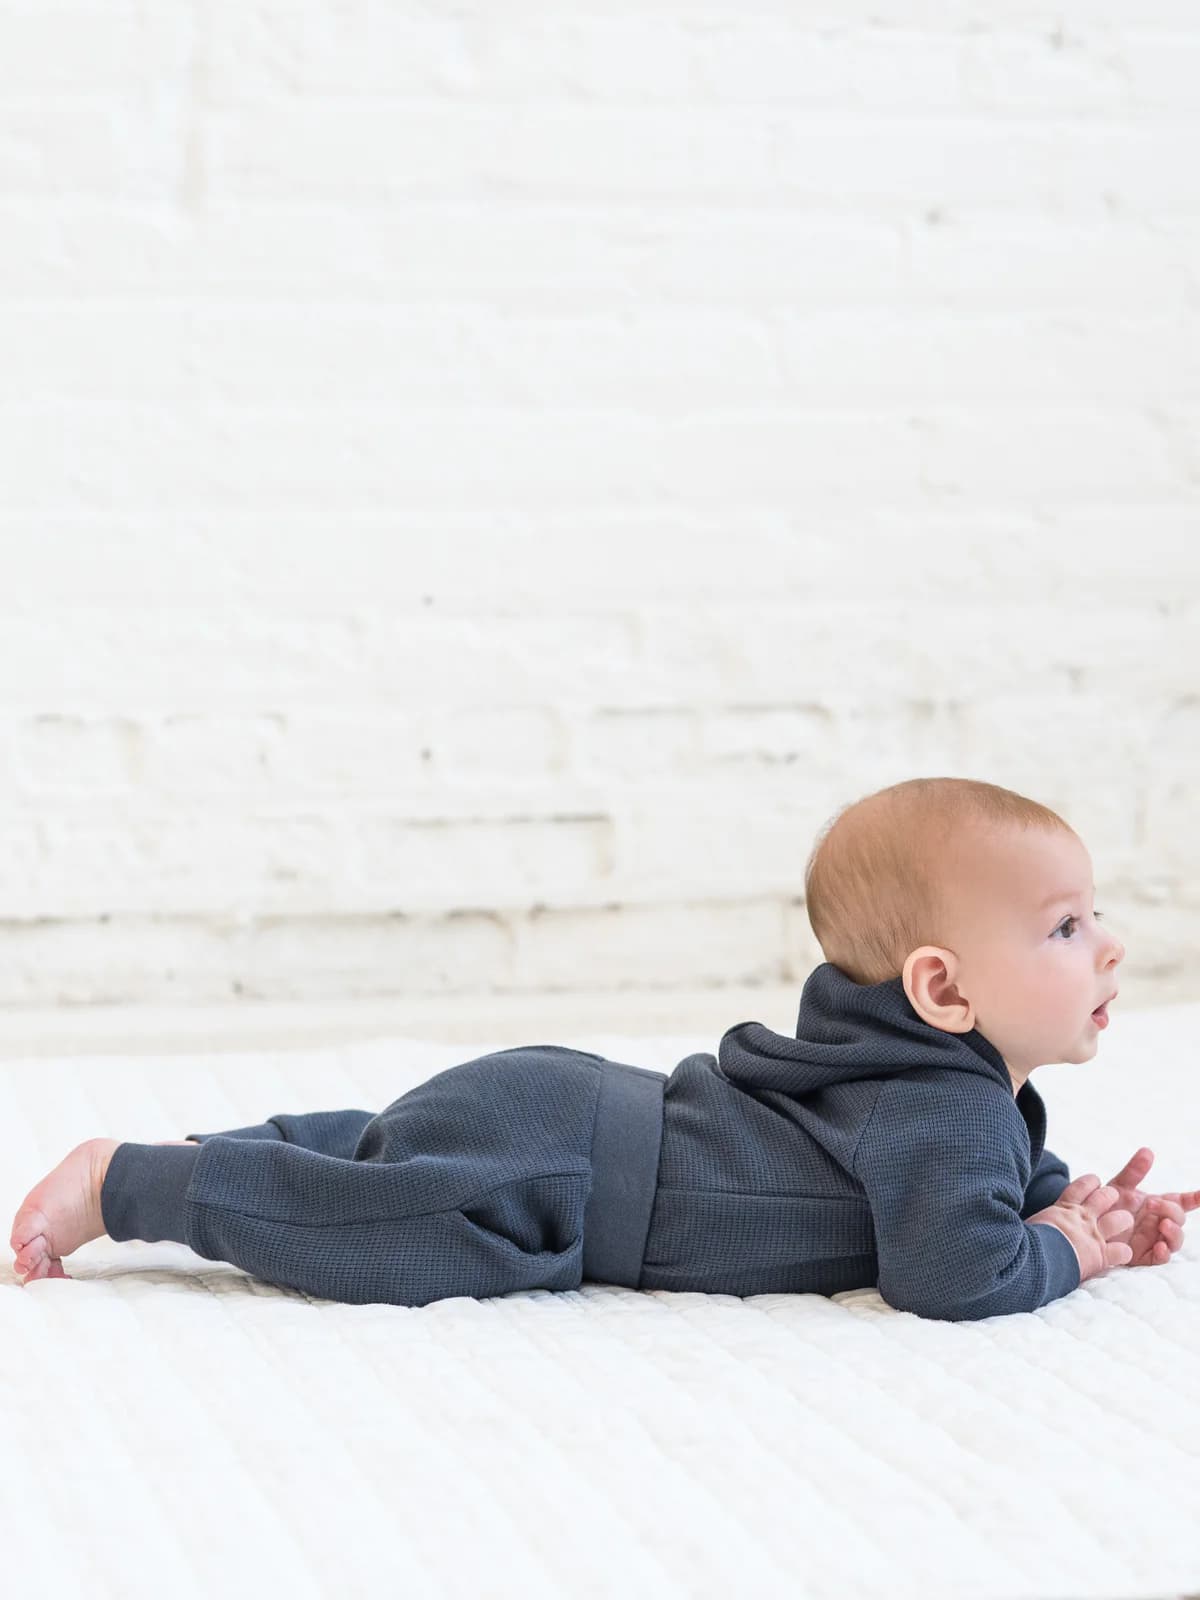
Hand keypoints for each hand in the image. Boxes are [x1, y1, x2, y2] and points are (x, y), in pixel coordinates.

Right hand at [1026, 1174, 1133, 1282]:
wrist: (1035, 1261)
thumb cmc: (1025, 1243)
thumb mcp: (1029, 1223)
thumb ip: (1037, 1219)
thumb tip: (1017, 1213)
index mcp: (1063, 1207)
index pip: (1082, 1186)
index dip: (1091, 1182)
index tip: (1094, 1182)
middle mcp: (1082, 1218)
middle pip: (1105, 1197)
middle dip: (1111, 1197)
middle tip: (1112, 1200)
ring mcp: (1094, 1235)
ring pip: (1120, 1219)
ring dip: (1123, 1220)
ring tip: (1124, 1221)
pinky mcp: (1101, 1255)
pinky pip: (1122, 1251)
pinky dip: (1123, 1253)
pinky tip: (1120, 1254)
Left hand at [1101, 1147, 1199, 1267]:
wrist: (1086, 1225)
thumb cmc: (1106, 1205)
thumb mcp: (1119, 1186)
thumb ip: (1134, 1171)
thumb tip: (1147, 1150)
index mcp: (1157, 1206)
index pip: (1180, 1201)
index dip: (1193, 1198)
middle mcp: (1158, 1223)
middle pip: (1178, 1218)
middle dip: (1170, 1210)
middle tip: (1152, 1204)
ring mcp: (1153, 1240)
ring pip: (1175, 1240)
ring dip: (1173, 1233)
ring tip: (1163, 1224)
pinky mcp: (1143, 1256)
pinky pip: (1160, 1259)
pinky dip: (1163, 1254)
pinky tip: (1160, 1247)